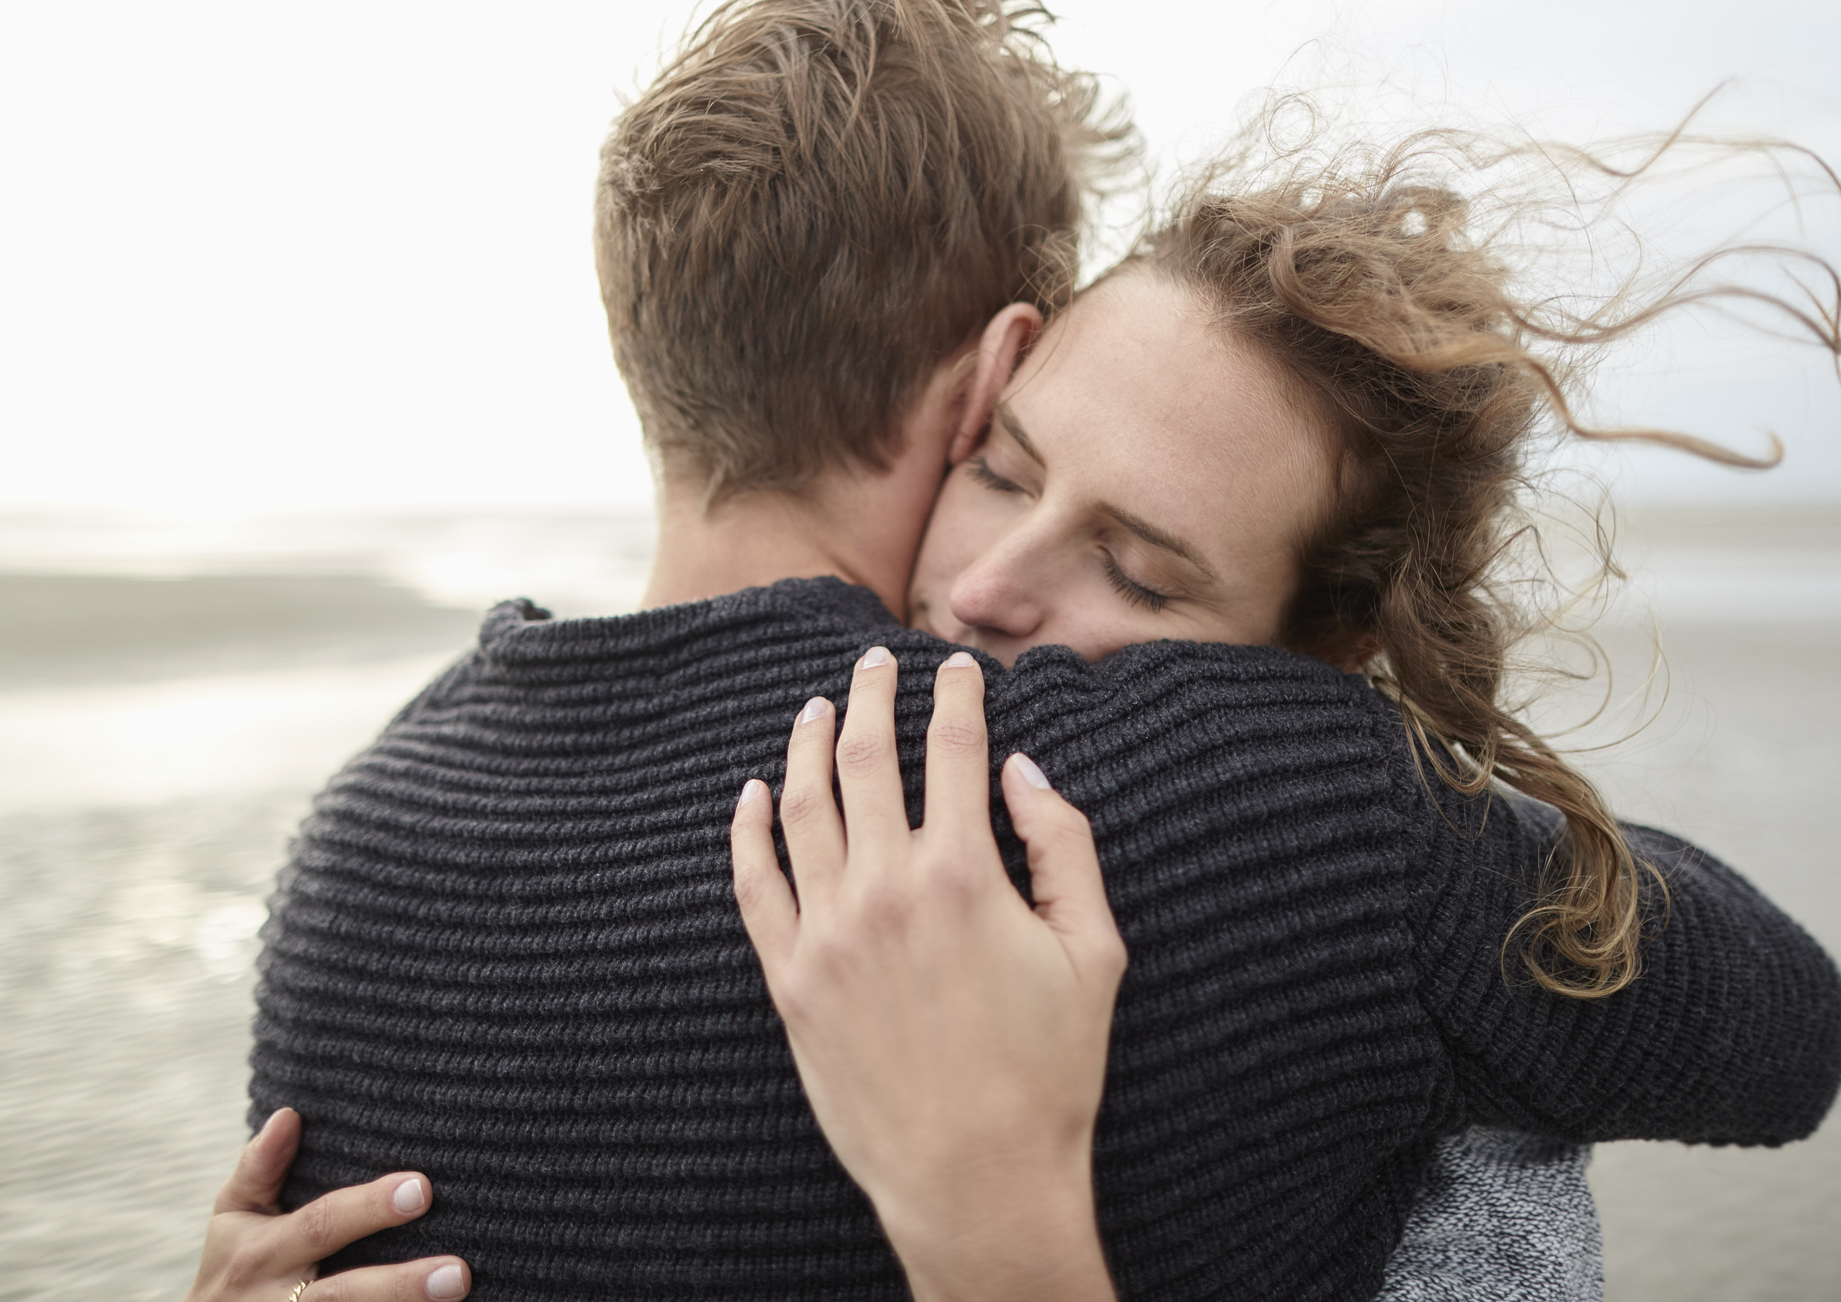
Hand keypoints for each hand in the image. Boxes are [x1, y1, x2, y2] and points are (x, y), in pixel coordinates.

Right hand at [184, 1108, 470, 1301]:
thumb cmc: (234, 1264)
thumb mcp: (234, 1215)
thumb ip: (260, 1167)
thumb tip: (290, 1114)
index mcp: (263, 1253)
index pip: (322, 1225)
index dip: (369, 1208)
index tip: (422, 1188)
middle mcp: (277, 1300)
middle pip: (344, 1293)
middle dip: (400, 1285)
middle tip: (457, 1272)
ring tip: (456, 1293)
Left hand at [731, 647, 1125, 1301]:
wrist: (975, 1180)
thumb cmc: (1049, 1072)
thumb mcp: (1093, 952)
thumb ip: (1064, 847)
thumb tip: (1023, 770)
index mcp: (962, 874)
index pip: (954, 748)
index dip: (958, 696)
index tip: (960, 668)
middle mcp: (883, 889)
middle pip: (867, 758)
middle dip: (873, 695)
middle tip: (876, 661)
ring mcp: (826, 933)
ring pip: (801, 808)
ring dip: (806, 744)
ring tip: (814, 707)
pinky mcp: (788, 979)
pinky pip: (753, 884)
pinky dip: (748, 830)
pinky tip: (752, 795)